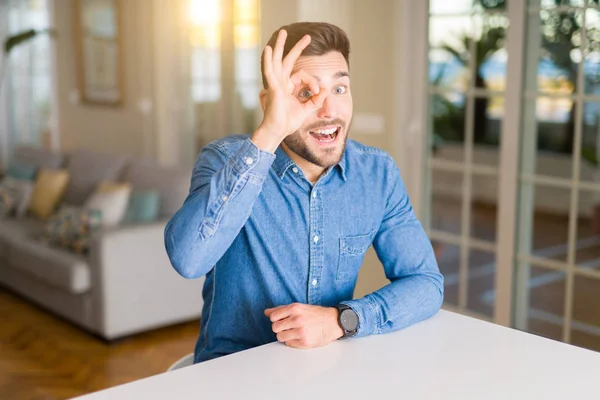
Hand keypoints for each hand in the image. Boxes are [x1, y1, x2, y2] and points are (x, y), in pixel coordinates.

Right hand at [252, 29, 327, 151]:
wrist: (278, 131)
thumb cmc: (288, 122)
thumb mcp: (306, 109)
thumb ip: (316, 100)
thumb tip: (326, 90)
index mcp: (288, 87)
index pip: (303, 76)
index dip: (314, 82)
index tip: (319, 92)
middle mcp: (281, 83)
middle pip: (288, 60)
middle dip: (297, 47)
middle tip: (308, 36)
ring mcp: (276, 84)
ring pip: (278, 61)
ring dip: (281, 46)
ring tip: (283, 32)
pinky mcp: (273, 88)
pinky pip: (270, 71)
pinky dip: (268, 60)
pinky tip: (268, 49)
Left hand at [264, 303, 343, 348]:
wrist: (333, 322)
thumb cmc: (316, 314)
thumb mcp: (299, 307)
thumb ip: (282, 309)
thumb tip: (266, 312)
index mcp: (295, 308)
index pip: (273, 317)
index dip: (276, 319)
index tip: (281, 320)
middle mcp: (297, 319)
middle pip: (275, 328)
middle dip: (280, 328)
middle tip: (287, 327)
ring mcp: (301, 331)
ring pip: (280, 337)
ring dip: (285, 336)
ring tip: (294, 332)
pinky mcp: (305, 342)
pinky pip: (289, 344)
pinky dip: (292, 341)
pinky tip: (299, 337)